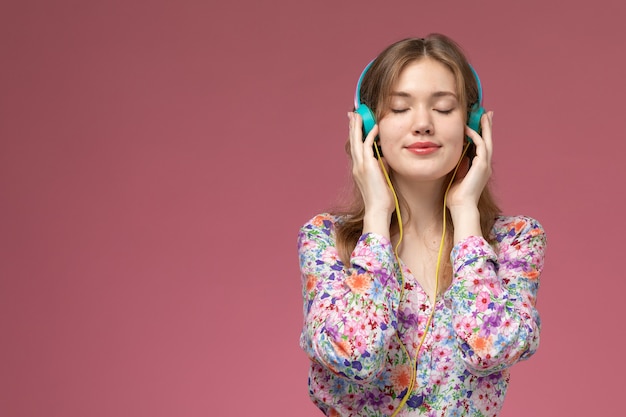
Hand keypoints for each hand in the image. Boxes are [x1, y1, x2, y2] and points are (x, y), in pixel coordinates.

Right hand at [348, 112, 394, 235]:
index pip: (356, 148)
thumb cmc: (382, 199)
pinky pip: (367, 146)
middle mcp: (357, 166)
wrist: (378, 210)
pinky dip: (370, 135)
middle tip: (352, 114)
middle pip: (352, 141)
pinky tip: (375, 127)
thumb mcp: (382, 179)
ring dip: (357, 127)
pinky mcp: (367, 166)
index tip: (356, 125)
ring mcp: (361, 166)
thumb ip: (382, 167)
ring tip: (358, 115)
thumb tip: (385, 158)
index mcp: (359, 170)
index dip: (355, 135)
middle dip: (352, 127)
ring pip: (356, 141)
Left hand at [446, 111, 492, 239]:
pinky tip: (468, 129)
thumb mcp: (457, 177)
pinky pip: (480, 146)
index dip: (482, 134)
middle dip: (488, 126)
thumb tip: (458, 157)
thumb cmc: (456, 197)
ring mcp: (485, 165)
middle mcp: (485, 165)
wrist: (461, 207)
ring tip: (483, 115)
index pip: (482, 147)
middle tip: (487, 114)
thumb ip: (460, 167)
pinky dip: (475, 136)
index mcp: (480, 168)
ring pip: (488, 141)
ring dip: (486, 127)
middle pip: (489, 141)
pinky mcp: (482, 166)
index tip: (479, 123)